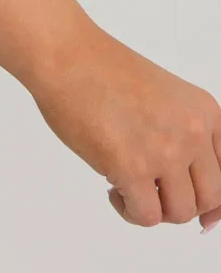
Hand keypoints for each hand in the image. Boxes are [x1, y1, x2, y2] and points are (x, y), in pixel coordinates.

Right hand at [23, 28, 220, 231]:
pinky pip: (146, 216)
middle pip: (209, 198)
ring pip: (179, 213)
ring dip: (154, 209)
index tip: (204, 216)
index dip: (216, 201)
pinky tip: (113, 189)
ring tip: (129, 188)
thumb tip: (181, 186)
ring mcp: (165, 151)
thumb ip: (182, 133)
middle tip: (152, 193)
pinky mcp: (131, 168)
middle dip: (180, 203)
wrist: (67, 56)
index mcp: (205, 112)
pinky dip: (129, 212)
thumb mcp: (165, 97)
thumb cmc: (101, 71)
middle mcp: (193, 132)